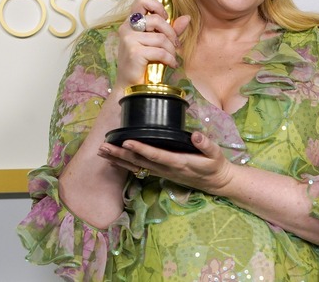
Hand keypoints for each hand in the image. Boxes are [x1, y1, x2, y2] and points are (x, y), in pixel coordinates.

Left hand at [97, 132, 234, 194]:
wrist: (216, 182)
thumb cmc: (215, 165)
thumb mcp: (215, 154)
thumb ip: (206, 145)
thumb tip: (196, 136)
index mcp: (179, 162)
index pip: (156, 155)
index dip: (141, 149)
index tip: (126, 141)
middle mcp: (167, 169)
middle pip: (140, 162)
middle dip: (121, 154)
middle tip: (103, 146)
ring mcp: (162, 172)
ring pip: (136, 166)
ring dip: (118, 159)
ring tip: (102, 152)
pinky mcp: (161, 173)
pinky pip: (139, 169)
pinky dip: (125, 164)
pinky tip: (114, 160)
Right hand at [115, 0, 189, 90]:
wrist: (131, 85)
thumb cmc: (142, 63)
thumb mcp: (157, 43)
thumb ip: (171, 30)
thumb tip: (187, 17)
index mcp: (131, 22)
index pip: (141, 0)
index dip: (157, 6)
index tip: (165, 18)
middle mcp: (127, 28)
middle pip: (156, 19)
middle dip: (171, 33)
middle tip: (175, 44)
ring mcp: (129, 40)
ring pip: (161, 38)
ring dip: (171, 50)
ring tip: (172, 57)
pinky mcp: (134, 52)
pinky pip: (160, 51)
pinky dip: (170, 59)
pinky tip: (171, 64)